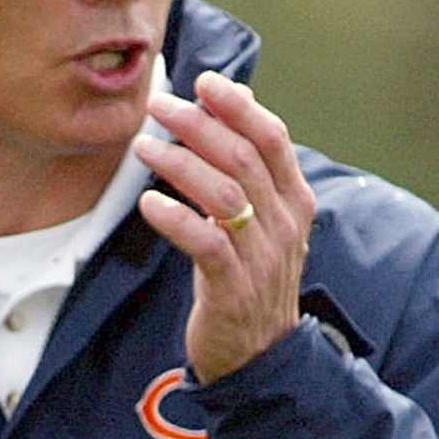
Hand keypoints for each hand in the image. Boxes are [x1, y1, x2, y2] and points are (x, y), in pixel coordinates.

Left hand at [134, 72, 316, 382]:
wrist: (261, 356)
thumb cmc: (251, 278)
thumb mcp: (263, 223)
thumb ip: (249, 174)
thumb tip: (221, 111)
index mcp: (295, 201)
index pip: (273, 138)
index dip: (238, 106)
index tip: (205, 82)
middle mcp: (284, 225)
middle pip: (242, 157)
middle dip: (198, 124)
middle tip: (159, 106)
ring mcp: (262, 257)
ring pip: (224, 194)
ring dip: (179, 164)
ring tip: (143, 147)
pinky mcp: (233, 289)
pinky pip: (205, 243)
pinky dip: (175, 218)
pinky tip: (148, 202)